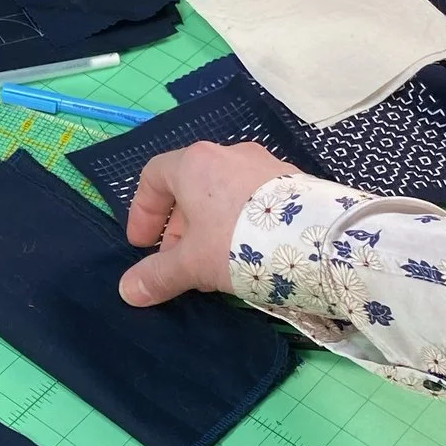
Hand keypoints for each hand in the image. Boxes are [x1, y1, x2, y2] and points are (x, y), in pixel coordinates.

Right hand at [119, 141, 297, 305]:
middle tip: (177, 261)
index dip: (143, 211)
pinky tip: (249, 253)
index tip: (143, 245)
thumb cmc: (240, 243)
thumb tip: (127, 291)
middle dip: (178, 227)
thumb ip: (158, 275)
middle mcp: (229, 154)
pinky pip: (253, 199)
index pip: (154, 175)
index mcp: (196, 163)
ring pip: (223, 194)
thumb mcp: (193, 264)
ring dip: (209, 226)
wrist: (319, 240)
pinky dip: (239, 222)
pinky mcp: (293, 183)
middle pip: (189, 186)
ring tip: (213, 262)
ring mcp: (265, 165)